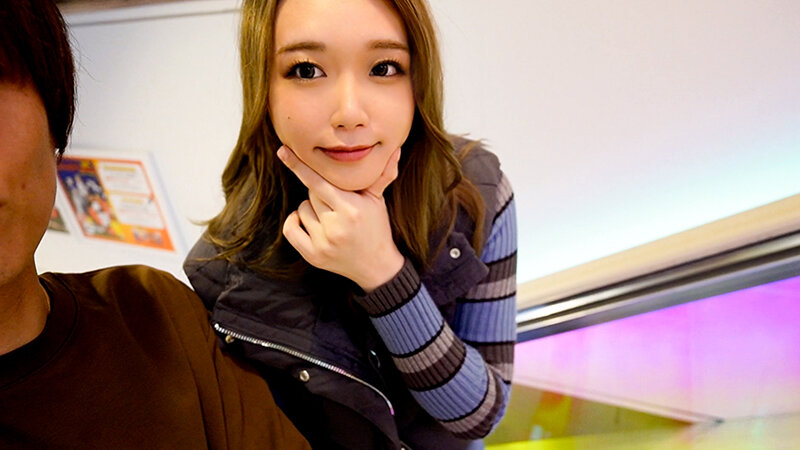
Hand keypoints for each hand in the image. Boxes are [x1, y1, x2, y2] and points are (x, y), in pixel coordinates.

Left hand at [279, 146, 404, 291]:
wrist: (377, 267)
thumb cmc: (376, 227)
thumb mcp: (378, 200)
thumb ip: (383, 174)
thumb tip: (395, 150)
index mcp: (351, 209)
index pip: (319, 182)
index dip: (300, 166)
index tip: (283, 151)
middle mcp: (336, 227)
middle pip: (311, 194)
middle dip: (322, 195)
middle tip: (337, 204)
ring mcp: (323, 243)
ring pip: (301, 209)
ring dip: (311, 210)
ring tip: (330, 218)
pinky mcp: (313, 256)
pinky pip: (290, 229)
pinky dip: (295, 222)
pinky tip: (310, 223)